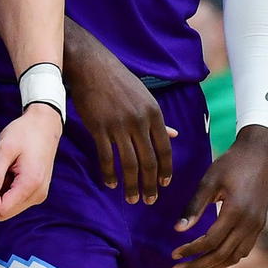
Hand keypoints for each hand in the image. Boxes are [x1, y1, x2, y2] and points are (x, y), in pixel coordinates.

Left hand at [0, 102, 62, 220]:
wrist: (45, 124)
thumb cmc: (25, 133)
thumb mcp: (5, 149)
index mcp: (30, 185)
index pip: (2, 210)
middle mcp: (38, 195)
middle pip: (5, 212)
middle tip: (1, 170)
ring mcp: (39, 194)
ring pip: (10, 207)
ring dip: (3, 191)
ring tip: (10, 168)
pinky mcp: (38, 191)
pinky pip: (17, 200)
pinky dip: (11, 188)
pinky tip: (15, 170)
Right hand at [68, 33, 177, 203]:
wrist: (92, 67)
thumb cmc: (120, 82)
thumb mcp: (145, 97)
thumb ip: (159, 120)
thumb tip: (175, 135)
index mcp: (153, 113)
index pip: (164, 149)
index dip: (165, 170)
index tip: (164, 185)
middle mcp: (139, 121)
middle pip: (148, 161)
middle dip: (150, 185)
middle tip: (149, 200)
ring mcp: (118, 125)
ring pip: (128, 164)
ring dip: (131, 185)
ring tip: (131, 198)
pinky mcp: (99, 128)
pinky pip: (106, 157)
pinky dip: (109, 174)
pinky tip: (110, 183)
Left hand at [171, 125, 267, 267]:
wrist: (259, 153)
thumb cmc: (231, 163)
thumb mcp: (209, 181)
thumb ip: (194, 206)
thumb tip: (177, 229)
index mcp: (236, 211)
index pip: (210, 242)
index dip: (191, 250)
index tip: (173, 254)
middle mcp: (249, 223)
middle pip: (222, 255)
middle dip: (198, 266)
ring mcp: (257, 226)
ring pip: (234, 257)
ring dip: (213, 267)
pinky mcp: (259, 225)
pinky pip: (243, 250)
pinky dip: (227, 259)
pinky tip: (213, 259)